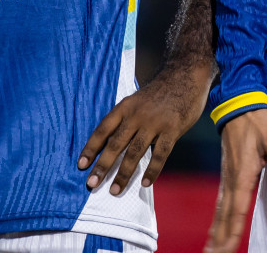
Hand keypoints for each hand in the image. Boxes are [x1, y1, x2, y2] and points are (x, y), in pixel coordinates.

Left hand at [77, 60, 211, 193]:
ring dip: (123, 173)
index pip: (103, 129)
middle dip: (102, 166)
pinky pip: (160, 154)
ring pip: (134, 152)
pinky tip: (146, 183)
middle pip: (115, 144)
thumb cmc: (160, 92)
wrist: (185, 75)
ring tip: (115, 190)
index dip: (91, 148)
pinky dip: (152, 170)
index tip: (81, 165)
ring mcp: (155, 123)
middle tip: (92, 183)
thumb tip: (113, 145)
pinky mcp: (172, 130)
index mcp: (125, 107)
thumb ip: (127, 119)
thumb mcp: (137, 100)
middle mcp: (137, 116)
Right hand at [205, 108, 266, 252]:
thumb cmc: (258, 120)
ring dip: (215, 230)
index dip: (233, 230)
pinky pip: (220, 201)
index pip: (238, 209)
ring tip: (210, 249)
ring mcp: (226, 176)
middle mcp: (231, 179)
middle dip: (220, 238)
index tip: (226, 248)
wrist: (239, 103)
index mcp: (243, 174)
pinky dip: (217, 217)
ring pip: (220, 210)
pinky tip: (215, 226)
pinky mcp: (227, 173)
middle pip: (225, 215)